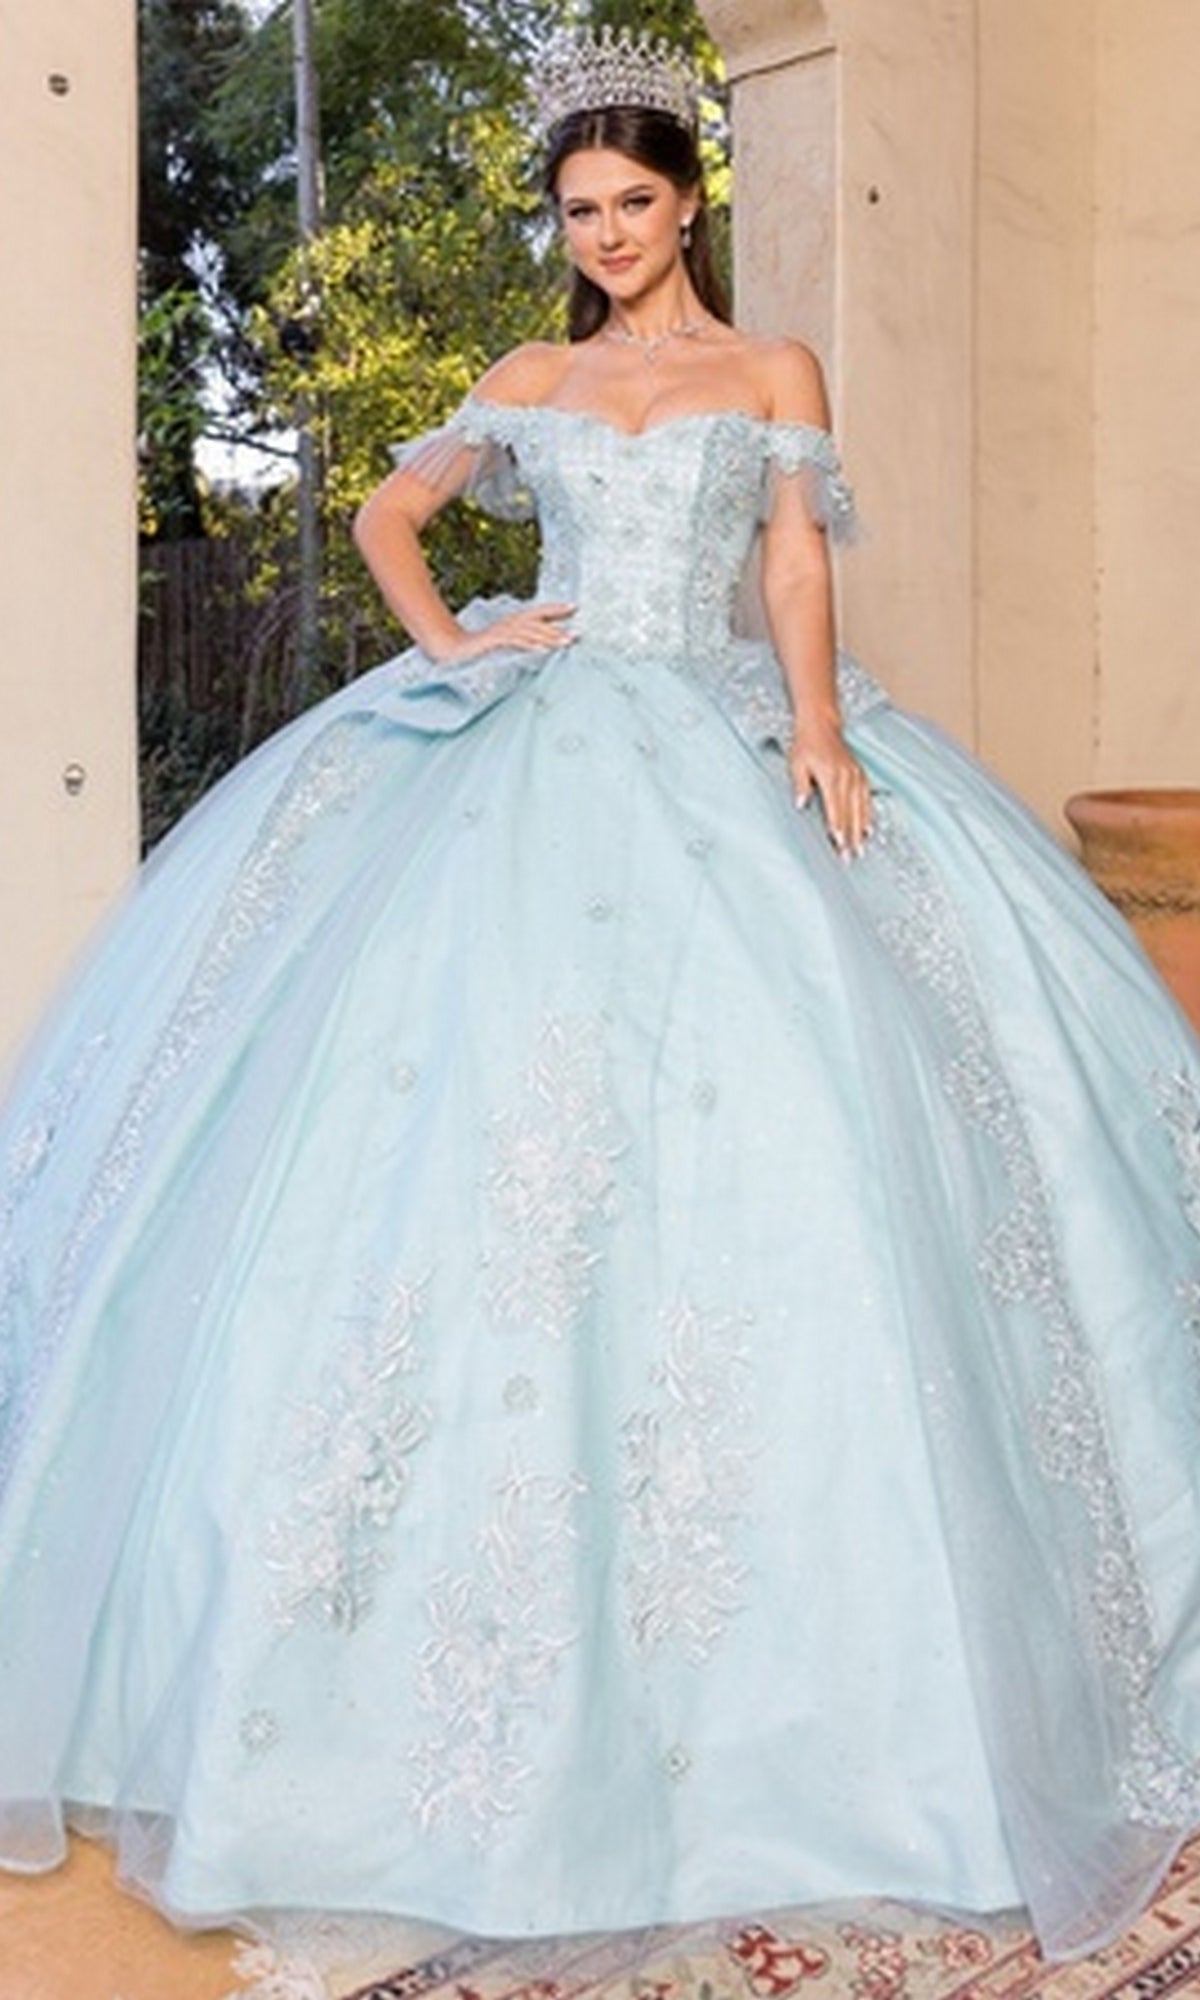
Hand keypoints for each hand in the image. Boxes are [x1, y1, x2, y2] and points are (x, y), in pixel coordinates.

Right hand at [434, 602, 575, 665]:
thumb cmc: (479, 649)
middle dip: (558, 627)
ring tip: (566, 642)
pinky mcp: (493, 641)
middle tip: (578, 634)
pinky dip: (530, 645)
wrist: (453, 649)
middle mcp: (509, 622)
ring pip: (530, 631)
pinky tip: (543, 650)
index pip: (538, 612)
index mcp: (513, 621)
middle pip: (538, 622)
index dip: (555, 609)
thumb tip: (543, 647)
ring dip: (549, 637)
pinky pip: (516, 642)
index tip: (575, 607)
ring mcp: (501, 631)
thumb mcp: (504, 644)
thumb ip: (522, 642)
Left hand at [790, 720, 872, 857]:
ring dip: (861, 830)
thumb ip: (800, 785)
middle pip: (850, 813)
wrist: (821, 725)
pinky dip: (868, 815)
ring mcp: (856, 776)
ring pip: (860, 808)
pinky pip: (866, 799)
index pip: (834, 809)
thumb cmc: (806, 744)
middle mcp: (846, 777)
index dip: (837, 828)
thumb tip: (801, 805)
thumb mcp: (797, 764)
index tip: (839, 844)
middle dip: (851, 837)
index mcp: (831, 776)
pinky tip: (868, 829)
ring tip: (861, 848)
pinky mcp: (860, 775)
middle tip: (850, 856)